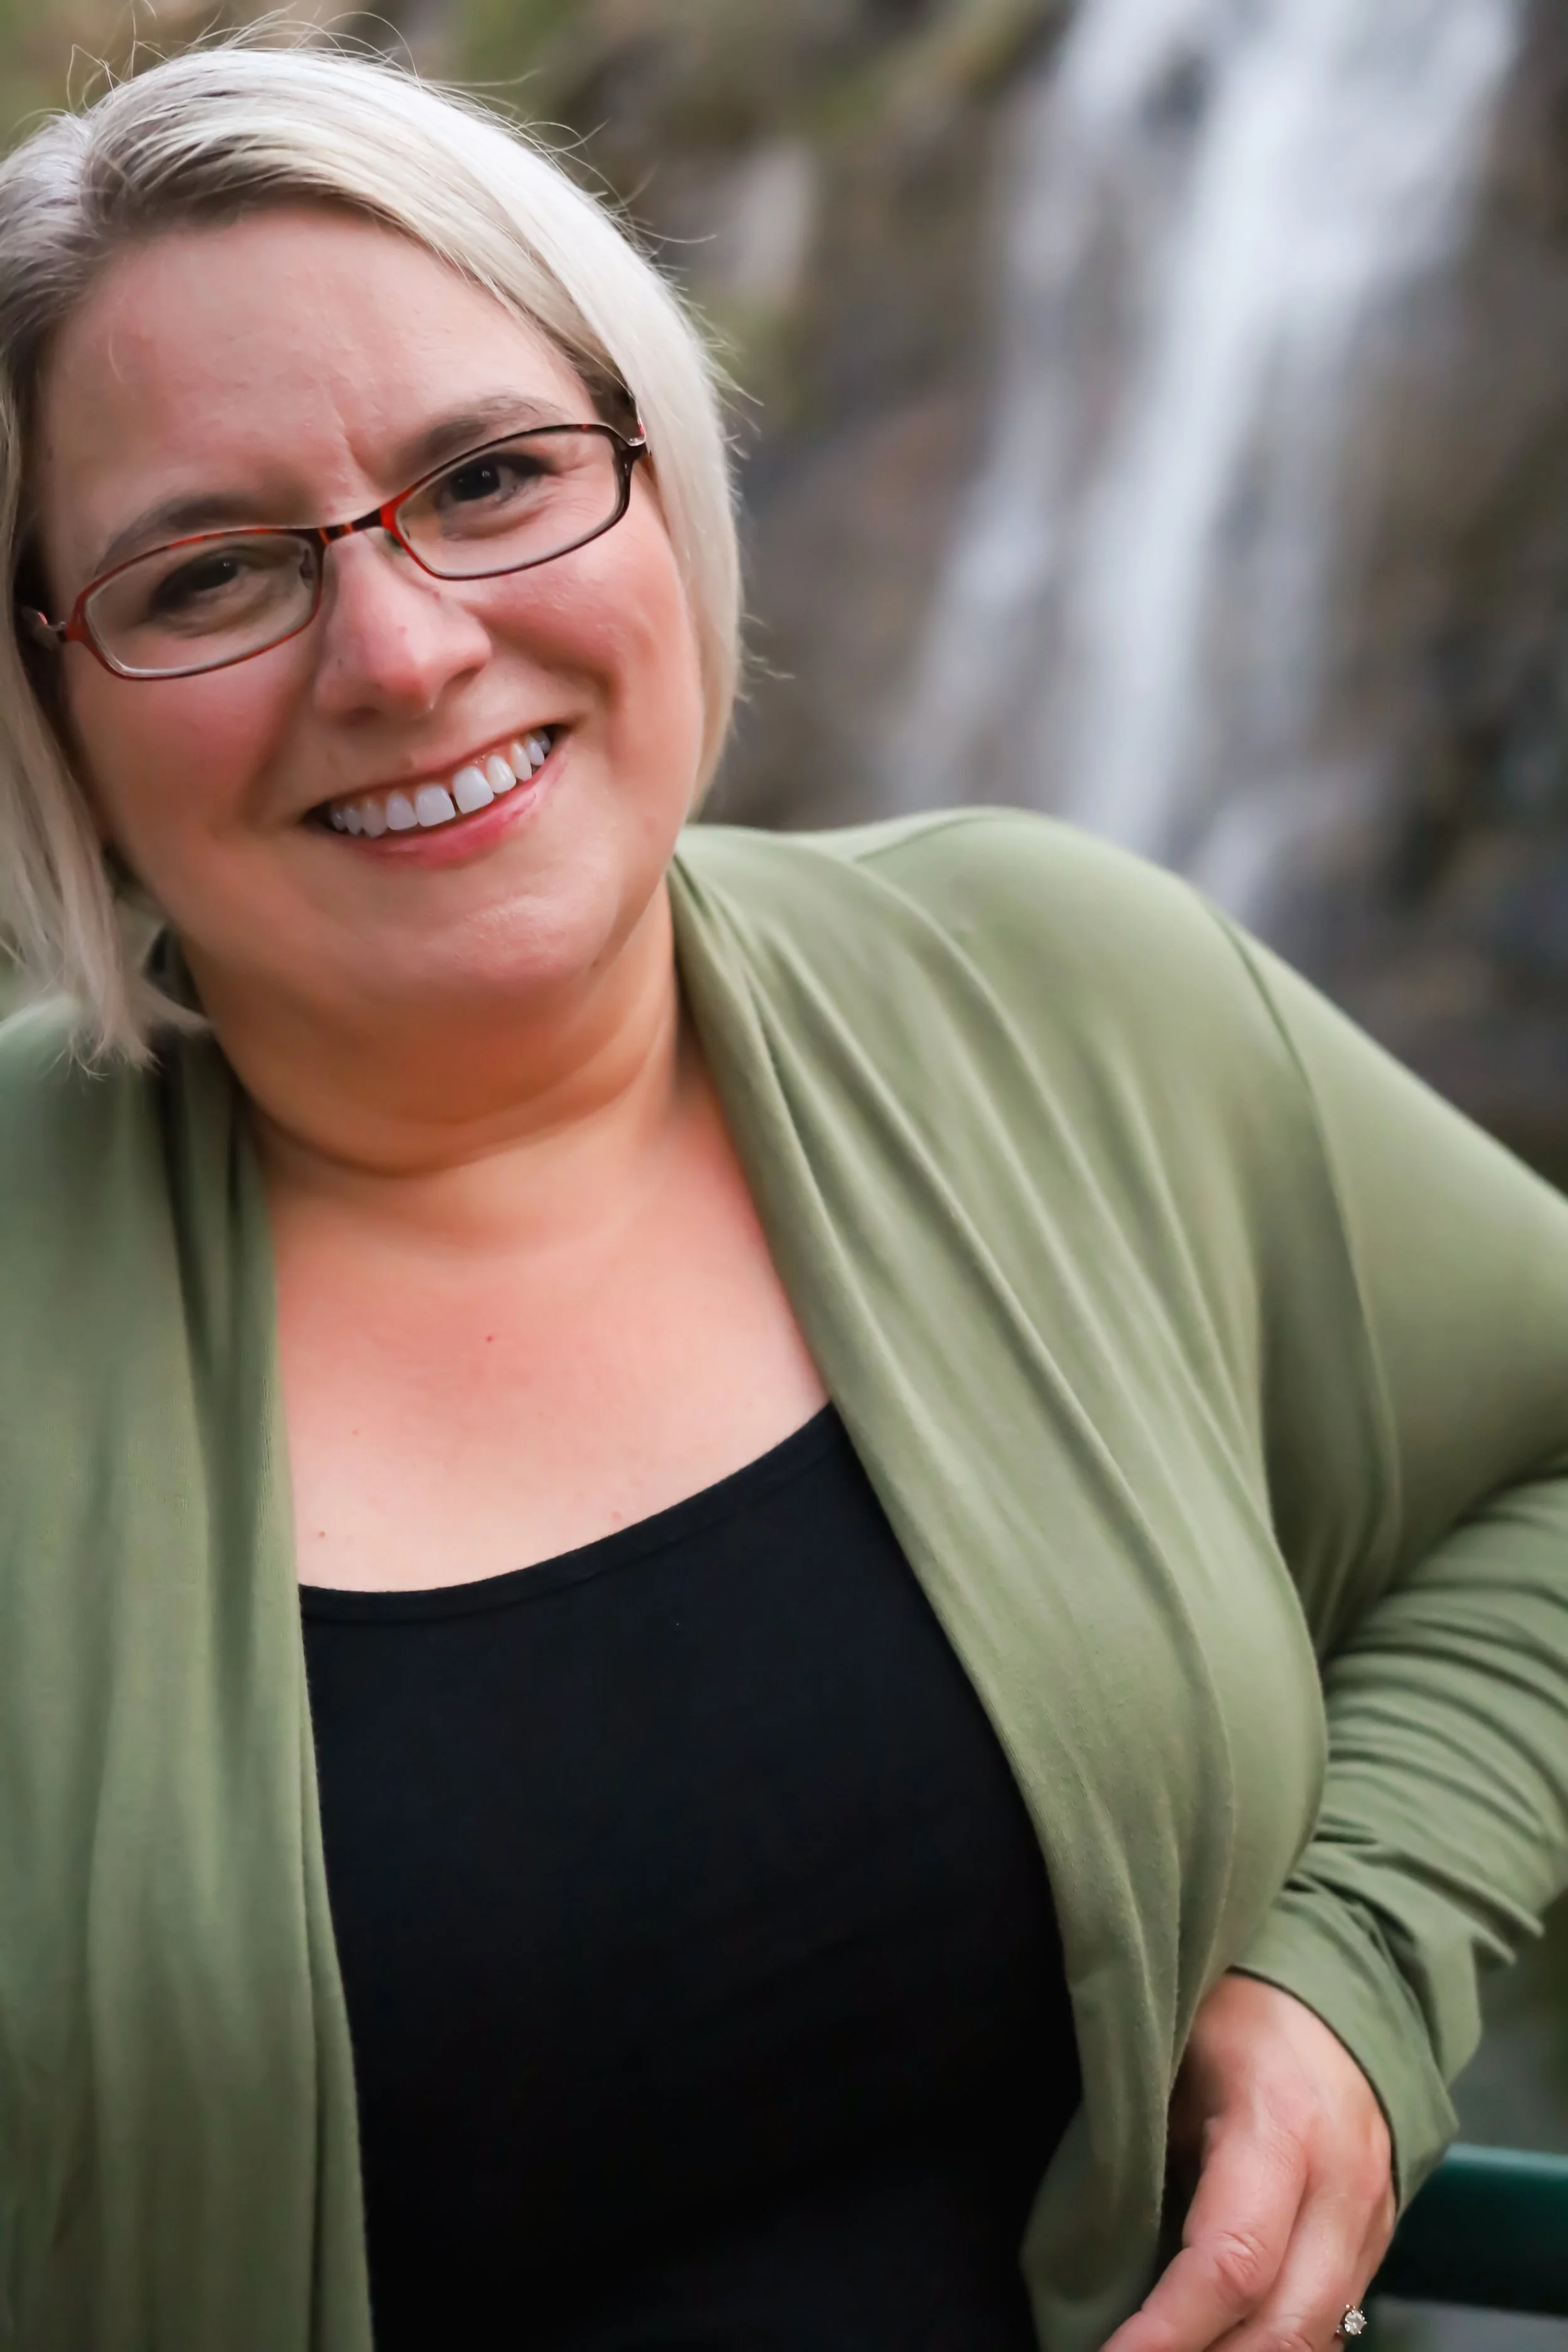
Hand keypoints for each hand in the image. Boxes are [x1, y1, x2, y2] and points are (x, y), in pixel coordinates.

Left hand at [1102, 1974, 1396, 2351]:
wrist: (1339, 1995)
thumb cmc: (1235, 2016)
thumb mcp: (1176, 2053)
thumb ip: (1145, 2147)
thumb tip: (1089, 2249)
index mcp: (1282, 2127)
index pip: (1232, 2261)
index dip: (1168, 2331)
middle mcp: (1341, 2187)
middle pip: (1285, 2327)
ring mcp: (1370, 2222)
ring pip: (1315, 2341)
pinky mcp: (1376, 2244)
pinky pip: (1329, 2326)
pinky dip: (1272, 2348)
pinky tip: (1216, 2344)